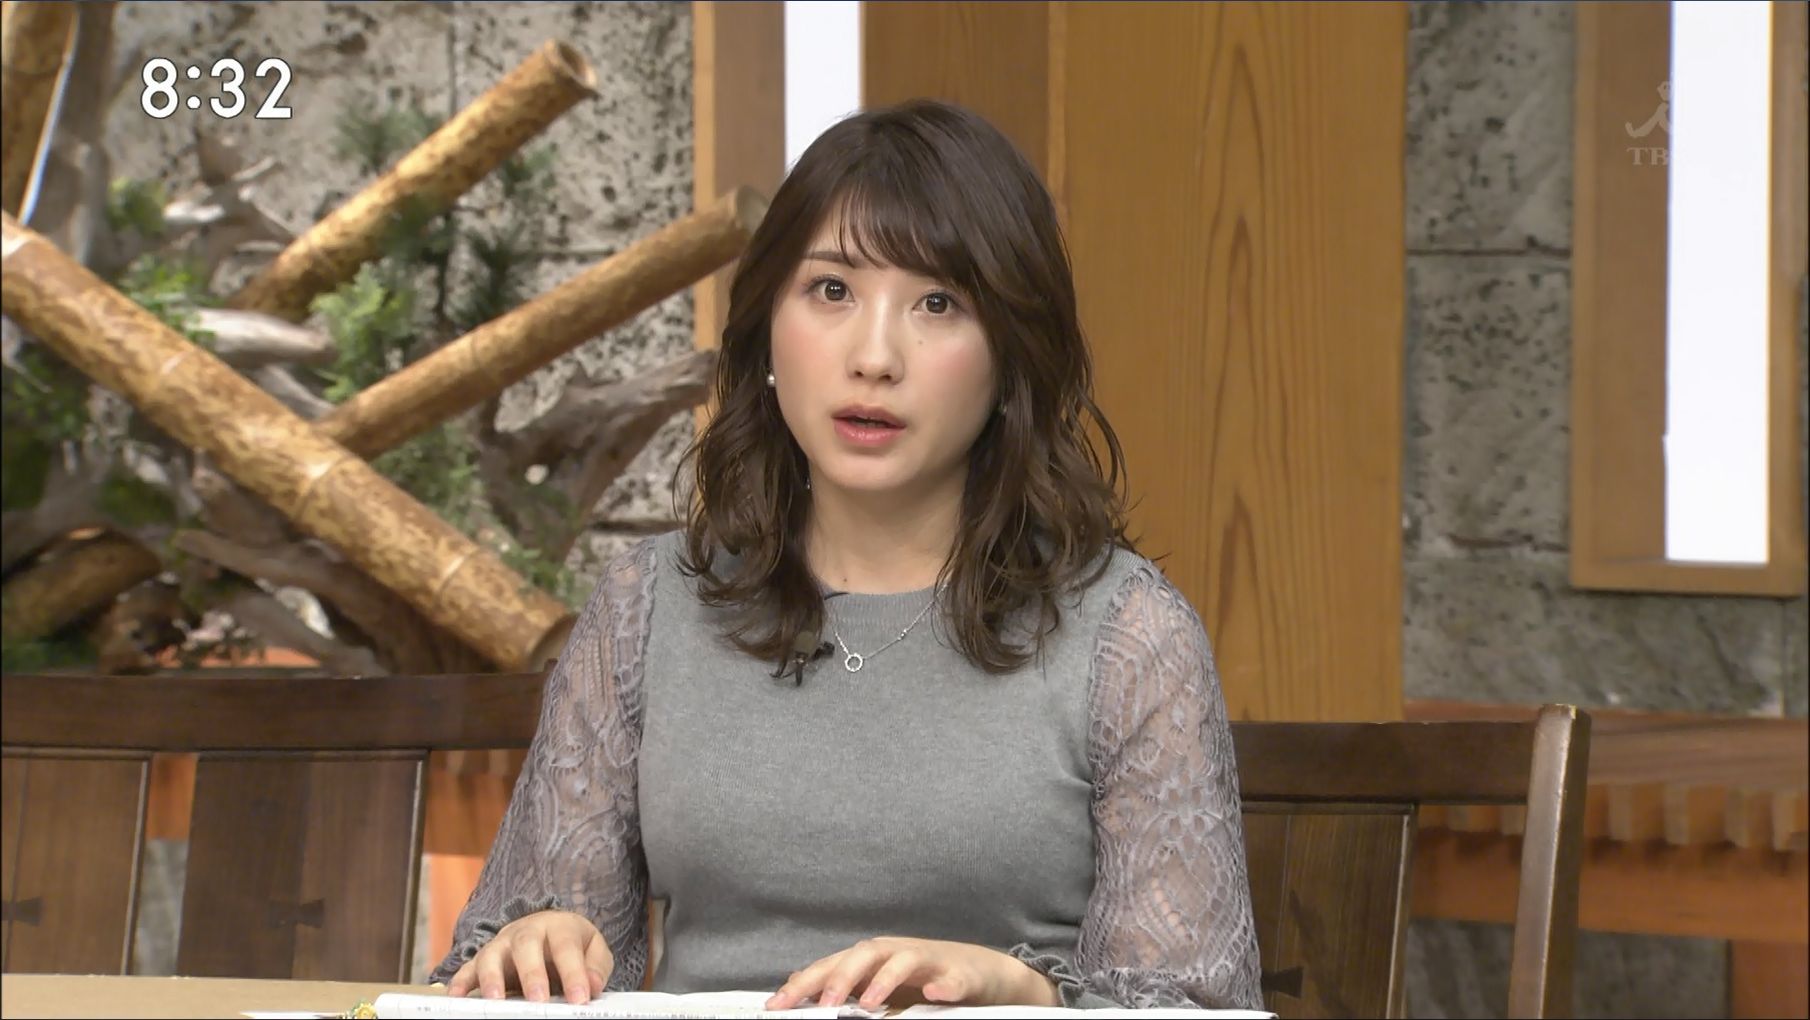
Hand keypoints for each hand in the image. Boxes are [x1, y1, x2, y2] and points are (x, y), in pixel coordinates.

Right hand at [446, 909, 612, 1003]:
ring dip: (491, 977)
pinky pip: (468, 967)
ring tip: (495, 1000)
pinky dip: (461, 981)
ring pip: (491, 954)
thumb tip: (593, 985)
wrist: (548, 927)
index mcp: (558, 926)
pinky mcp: (484, 957)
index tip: (580, 998)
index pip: (566, 947)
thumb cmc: (571, 943)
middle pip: (526, 945)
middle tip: (538, 1000)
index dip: (573, 973)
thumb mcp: (593, 948)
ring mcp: (502, 943)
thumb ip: (596, 966)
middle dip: (531, 973)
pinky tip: (458, 997)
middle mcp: (527, 931)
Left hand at [764, 937, 1059, 1011]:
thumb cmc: (924, 978)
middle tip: (823, 1003)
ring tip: (869, 1003)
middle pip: (864, 955)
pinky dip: (942, 986)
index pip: (832, 965)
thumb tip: (797, 981)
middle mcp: (896, 953)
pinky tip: (933, 995)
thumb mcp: (877, 982)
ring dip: (884, 980)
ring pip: (903, 961)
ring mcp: (929, 961)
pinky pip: (952, 979)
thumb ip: (842, 982)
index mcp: (872, 959)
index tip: (777, 1006)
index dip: (804, 984)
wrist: (981, 972)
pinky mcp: (960, 974)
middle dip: (840, 977)